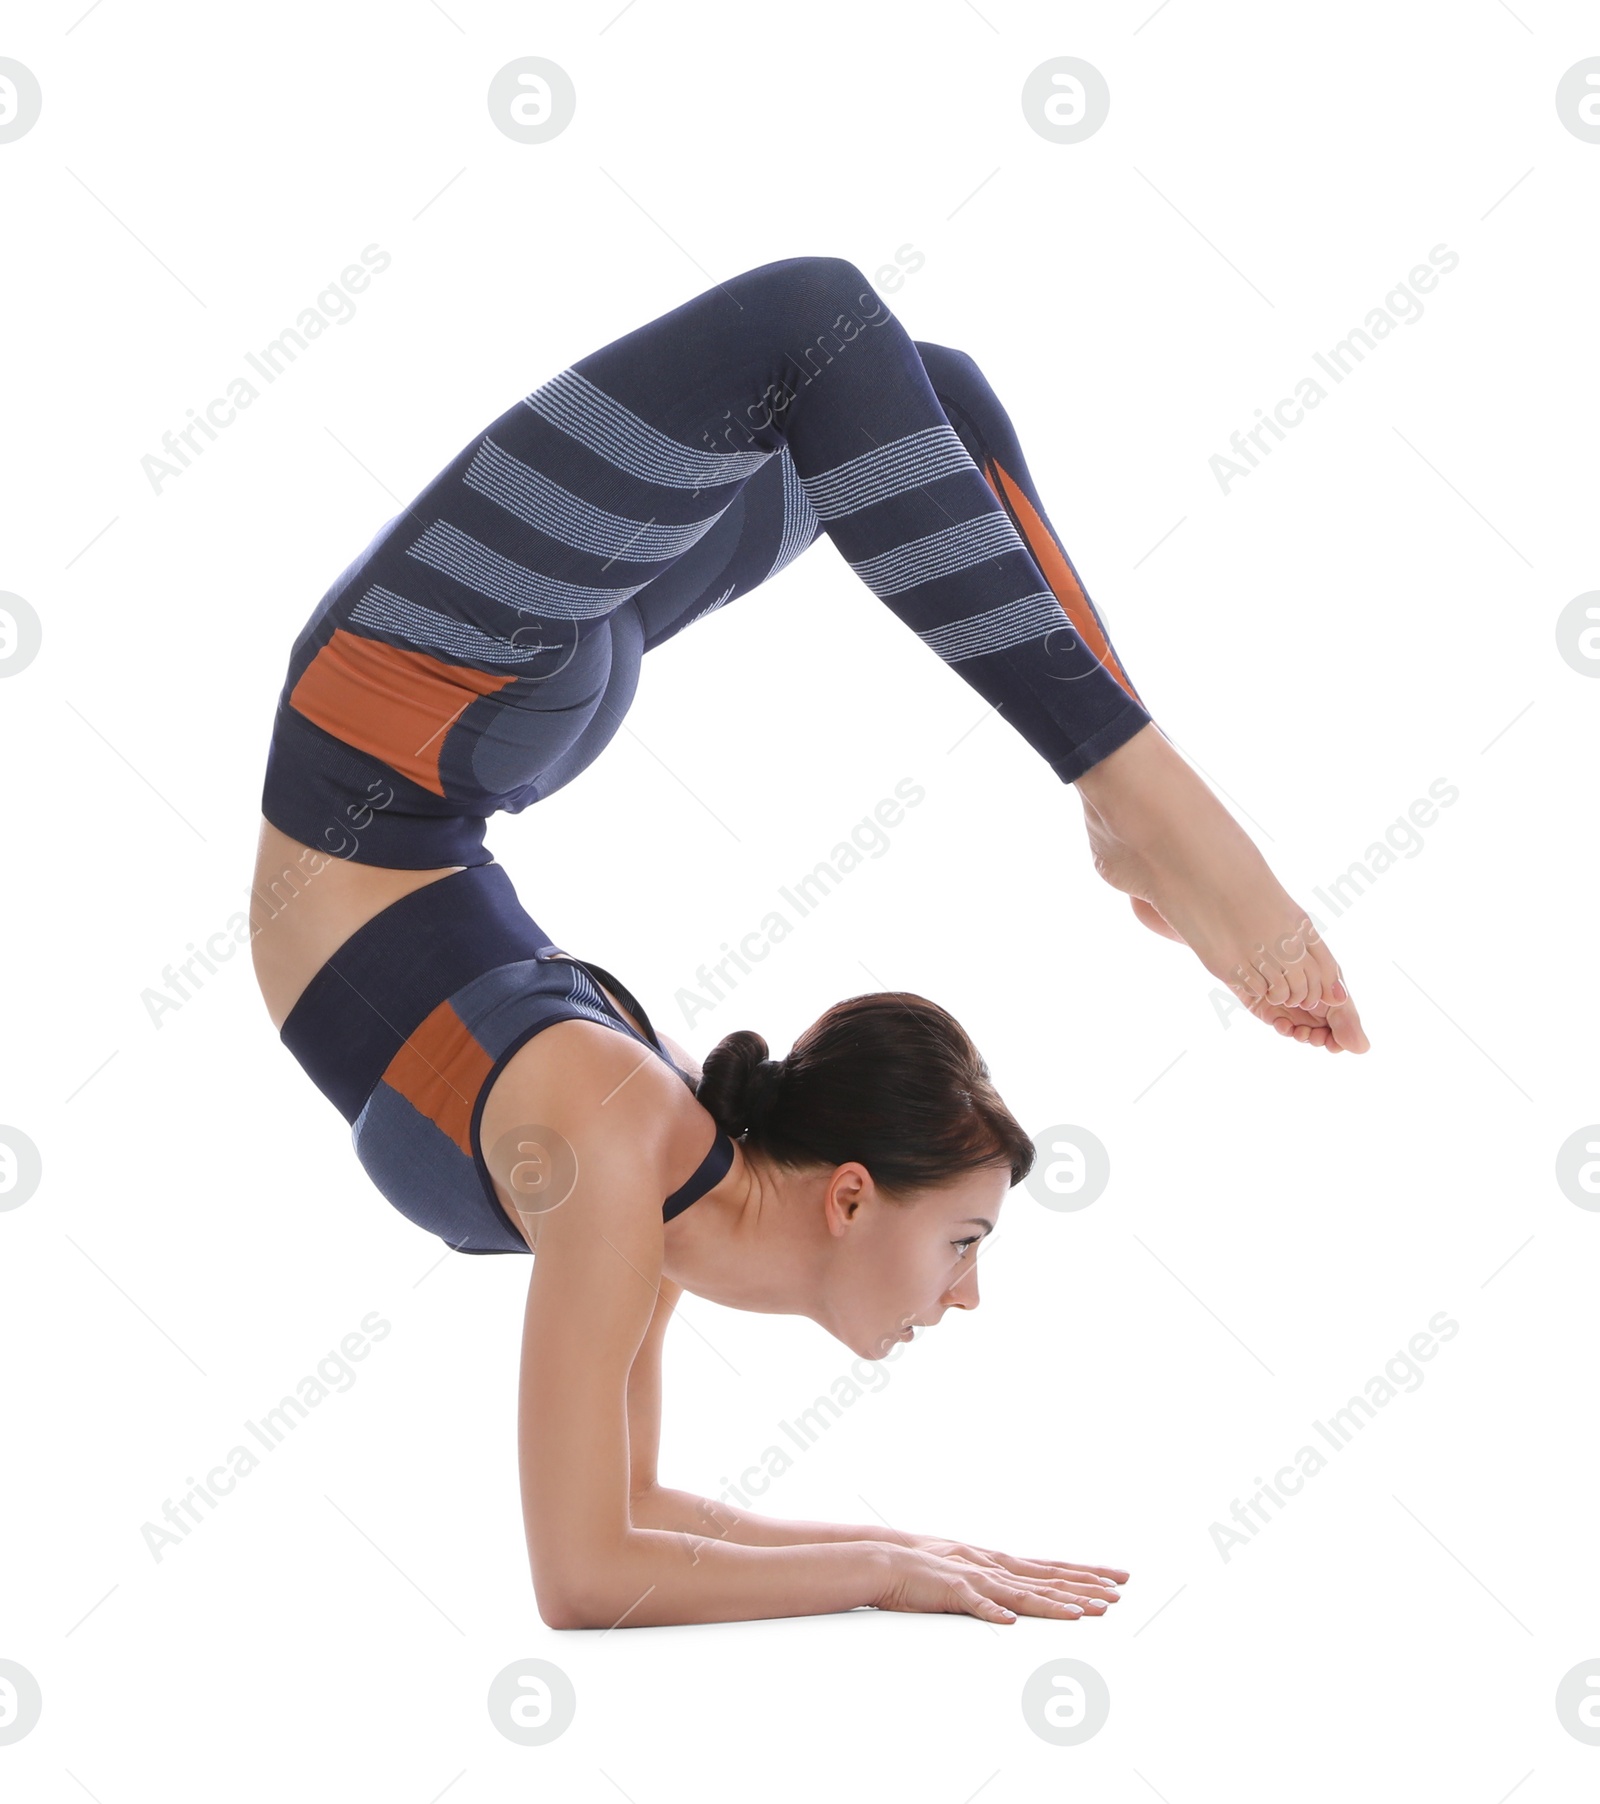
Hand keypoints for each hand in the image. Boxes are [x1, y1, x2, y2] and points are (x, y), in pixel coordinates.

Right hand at [873, 1538, 1127, 1623]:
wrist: (889, 1560)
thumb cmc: (931, 1572)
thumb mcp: (973, 1574)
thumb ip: (999, 1585)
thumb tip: (1024, 1603)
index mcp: (1002, 1564)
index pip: (1054, 1569)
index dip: (1086, 1574)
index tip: (1118, 1578)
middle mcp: (996, 1568)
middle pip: (1048, 1580)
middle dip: (1084, 1589)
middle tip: (1118, 1596)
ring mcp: (976, 1578)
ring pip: (1021, 1594)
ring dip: (1051, 1604)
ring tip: (1081, 1613)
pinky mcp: (953, 1591)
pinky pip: (976, 1604)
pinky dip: (992, 1612)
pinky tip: (1009, 1622)